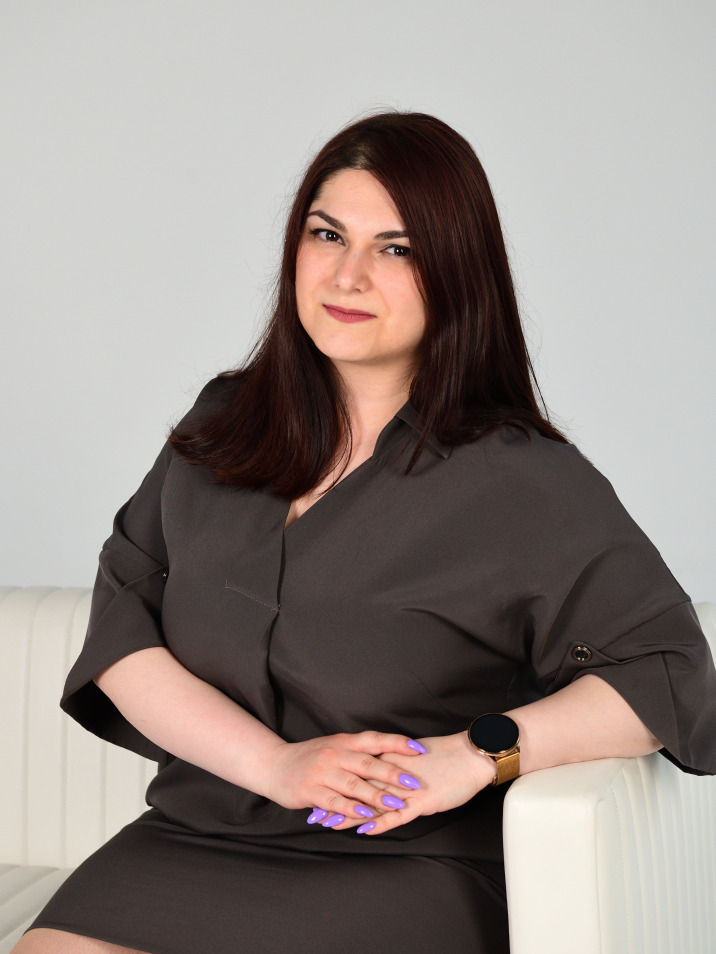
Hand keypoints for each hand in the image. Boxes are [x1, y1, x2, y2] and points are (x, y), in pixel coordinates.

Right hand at [261, 731, 426, 822]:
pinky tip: (366, 817)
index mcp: (344, 741)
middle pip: (368, 763)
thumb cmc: (311, 757)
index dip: (398, 743)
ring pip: (354, 785)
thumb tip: (395, 757)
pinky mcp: (311, 791)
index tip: (420, 749)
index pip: (375, 739)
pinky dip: (351, 810)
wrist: (274, 765)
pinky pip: (335, 802)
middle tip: (415, 783)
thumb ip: (360, 752)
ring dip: (377, 796)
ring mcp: (322, 772)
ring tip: (397, 804)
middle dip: (394, 773)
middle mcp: (335, 754)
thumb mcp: (335, 747)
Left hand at [319, 731, 495, 834]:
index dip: (337, 782)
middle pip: (358, 787)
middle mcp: (394, 772)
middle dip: (335, 800)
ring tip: (328, 823)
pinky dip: (380, 821)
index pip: (358, 772)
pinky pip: (397, 814)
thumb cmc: (447, 757)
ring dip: (350, 813)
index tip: (317, 790)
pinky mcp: (422, 801)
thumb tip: (384, 770)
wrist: (472, 756)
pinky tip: (364, 829)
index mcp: (392, 759)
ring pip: (372, 802)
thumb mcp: (416, 758)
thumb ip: (397, 764)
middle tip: (313, 811)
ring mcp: (407, 787)